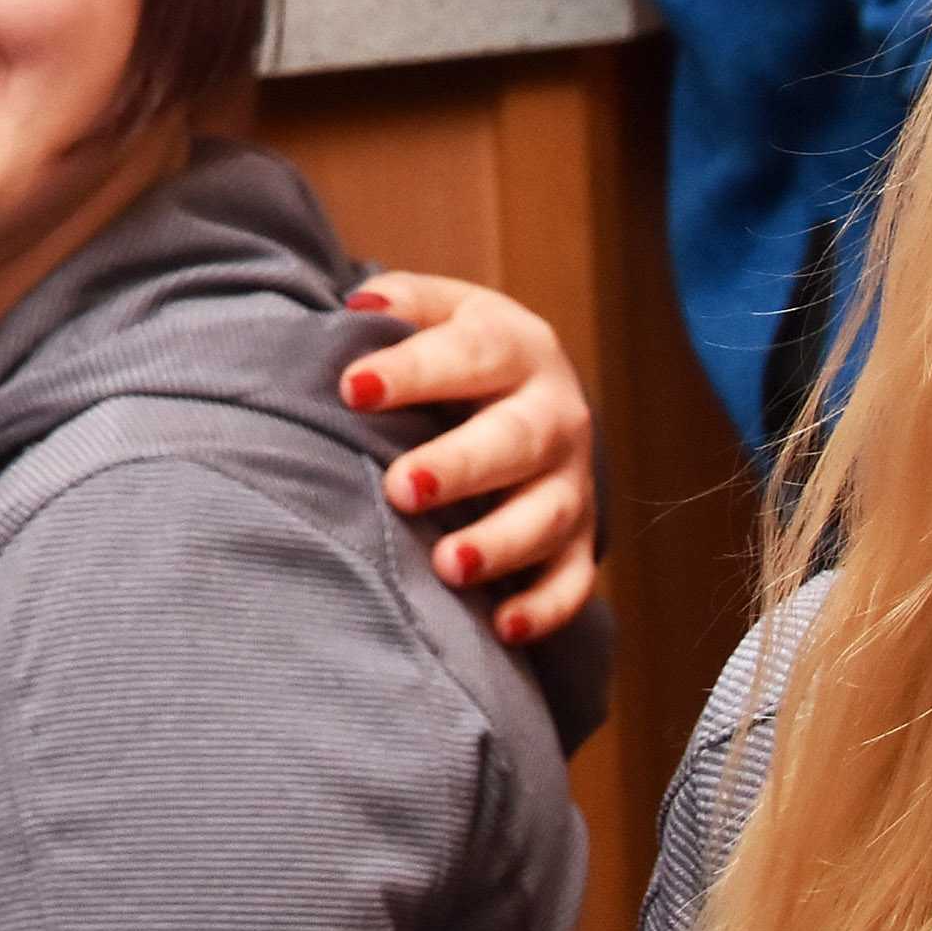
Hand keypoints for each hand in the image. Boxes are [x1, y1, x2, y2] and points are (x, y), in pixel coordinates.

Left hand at [338, 272, 597, 645]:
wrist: (534, 397)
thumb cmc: (462, 355)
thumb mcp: (441, 312)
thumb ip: (401, 304)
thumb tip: (357, 309)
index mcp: (517, 347)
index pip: (471, 350)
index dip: (414, 369)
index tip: (353, 388)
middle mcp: (554, 414)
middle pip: (516, 439)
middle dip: (460, 466)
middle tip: (400, 488)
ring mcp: (571, 482)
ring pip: (547, 515)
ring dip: (501, 542)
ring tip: (449, 565)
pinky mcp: (578, 541)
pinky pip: (572, 580)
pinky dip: (545, 607)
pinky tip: (504, 626)